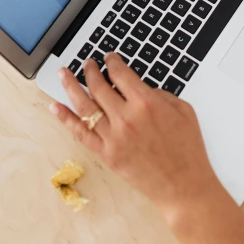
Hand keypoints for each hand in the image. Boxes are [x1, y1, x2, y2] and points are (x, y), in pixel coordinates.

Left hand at [50, 55, 218, 219]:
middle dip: (90, 70)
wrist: (184, 186)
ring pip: (85, 106)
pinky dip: (66, 118)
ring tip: (63, 74)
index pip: (120, 74)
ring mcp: (113, 137)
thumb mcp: (183, 110)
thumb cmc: (188, 150)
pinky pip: (81, 133)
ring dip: (71, 86)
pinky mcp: (106, 155)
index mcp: (147, 103)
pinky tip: (56, 107)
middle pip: (99, 86)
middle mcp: (126, 117)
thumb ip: (160, 94)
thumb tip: (139, 87)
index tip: (109, 58)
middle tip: (87, 63)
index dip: (112, 62)